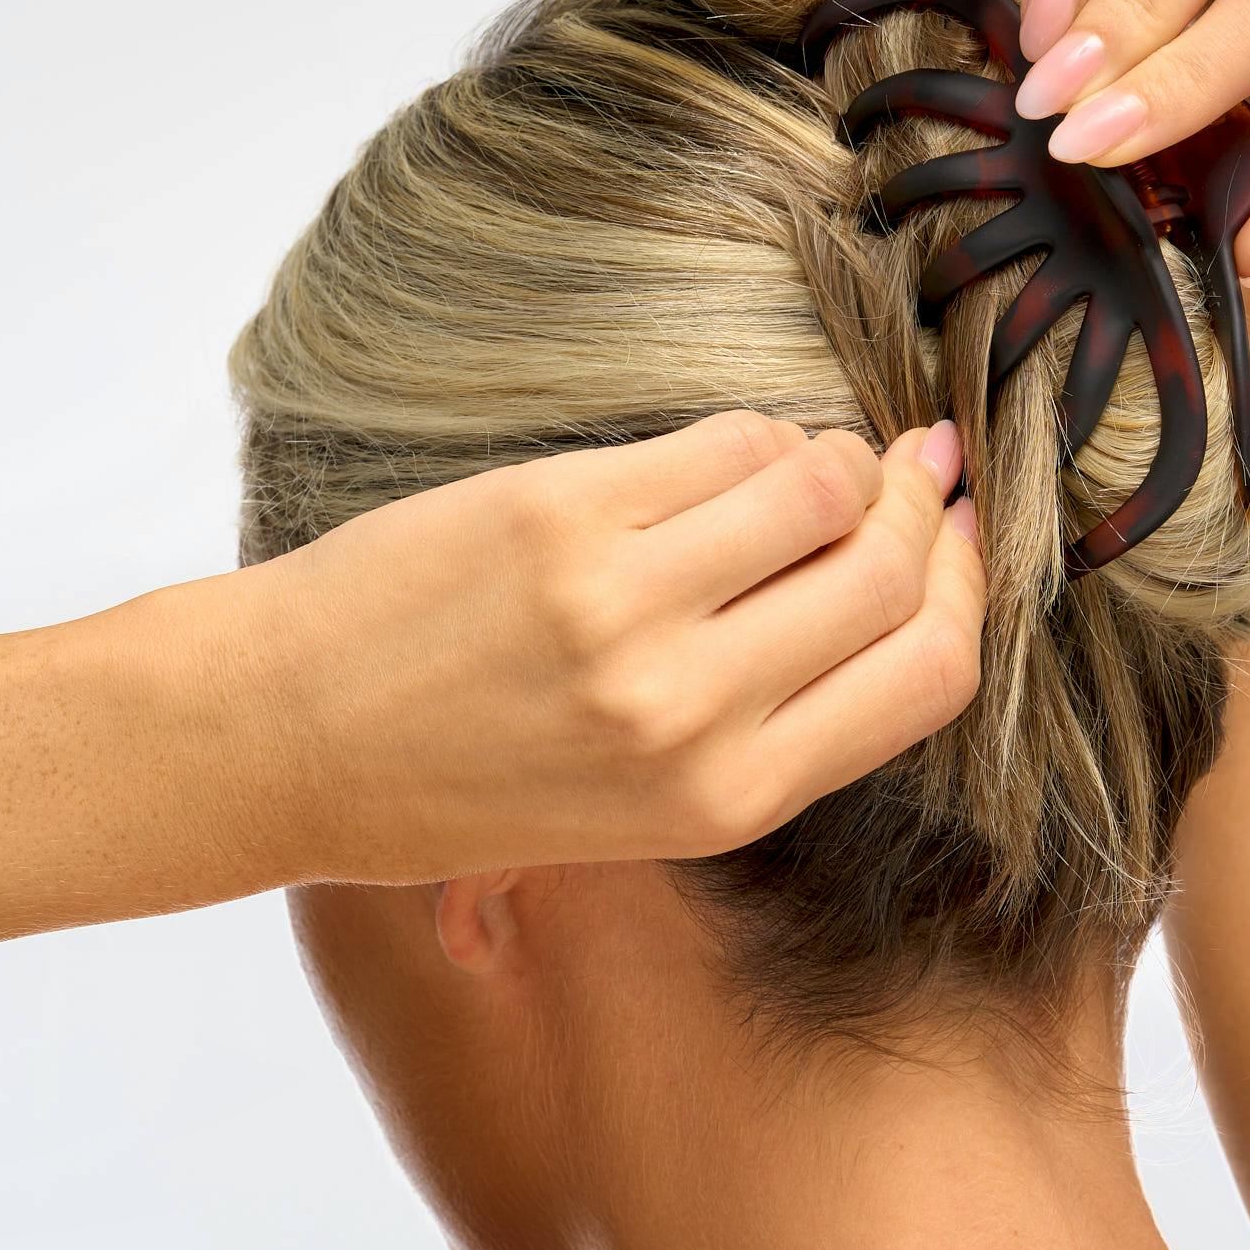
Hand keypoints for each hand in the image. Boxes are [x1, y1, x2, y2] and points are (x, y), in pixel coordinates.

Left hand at [237, 412, 984, 883]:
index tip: (956, 537)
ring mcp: (626, 606)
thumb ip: (772, 726)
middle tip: (906, 474)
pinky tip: (731, 453)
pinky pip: (726, 443)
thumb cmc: (458, 783)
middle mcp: (689, 711)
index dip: (964, 587)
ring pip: (820, 488)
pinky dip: (754, 435)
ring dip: (838, 460)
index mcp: (724, 801)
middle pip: (890, 574)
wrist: (285, 740)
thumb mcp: (637, 813)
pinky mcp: (564, 513)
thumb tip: (895, 588)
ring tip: (807, 465)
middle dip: (916, 508)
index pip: (929, 676)